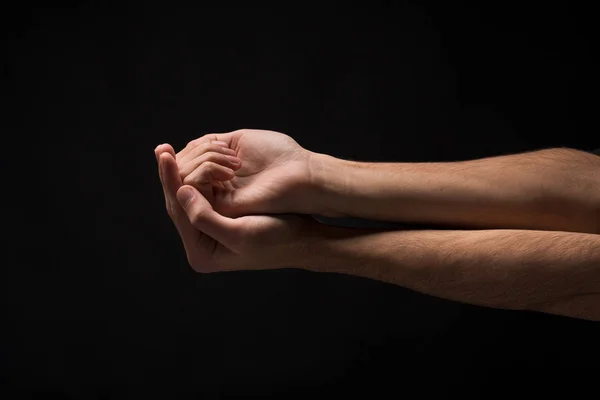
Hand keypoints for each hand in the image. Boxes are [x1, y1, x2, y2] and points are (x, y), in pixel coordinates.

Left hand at [155, 143, 310, 272]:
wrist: (302, 240)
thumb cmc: (277, 239)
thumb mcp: (241, 233)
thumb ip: (205, 217)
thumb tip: (181, 191)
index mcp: (201, 253)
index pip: (178, 211)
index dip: (170, 180)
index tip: (164, 155)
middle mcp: (201, 244)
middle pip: (179, 203)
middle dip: (171, 175)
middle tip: (161, 148)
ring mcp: (210, 233)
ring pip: (189, 197)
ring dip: (184, 173)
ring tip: (174, 151)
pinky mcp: (221, 220)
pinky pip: (203, 194)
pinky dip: (199, 175)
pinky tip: (194, 159)